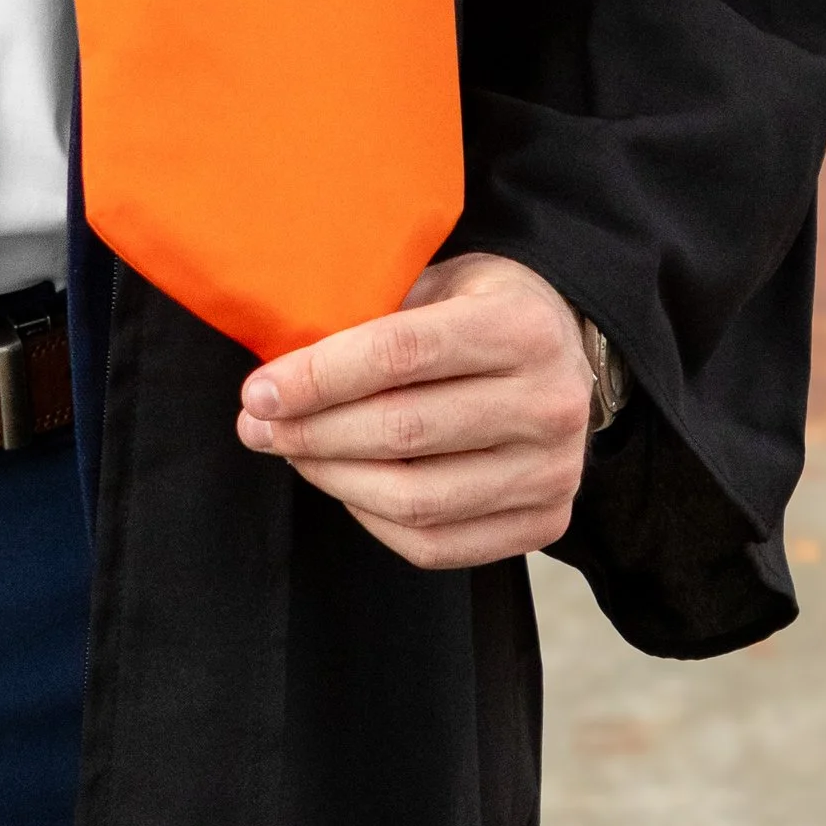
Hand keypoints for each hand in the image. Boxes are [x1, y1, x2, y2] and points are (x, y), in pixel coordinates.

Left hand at [234, 252, 592, 570]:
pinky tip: (345, 485)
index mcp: (519, 326)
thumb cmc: (482, 307)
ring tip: (293, 453)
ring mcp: (553, 472)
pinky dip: (376, 522)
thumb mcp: (441, 278)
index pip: (401, 354)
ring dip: (335, 480)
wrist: (568, 353)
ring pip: (418, 500)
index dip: (320, 376)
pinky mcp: (547, 523)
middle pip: (404, 432)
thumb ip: (376, 311)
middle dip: (312, 432)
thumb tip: (282, 361)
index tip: (260, 390)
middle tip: (257, 425)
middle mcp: (548, 403)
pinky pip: (441, 546)